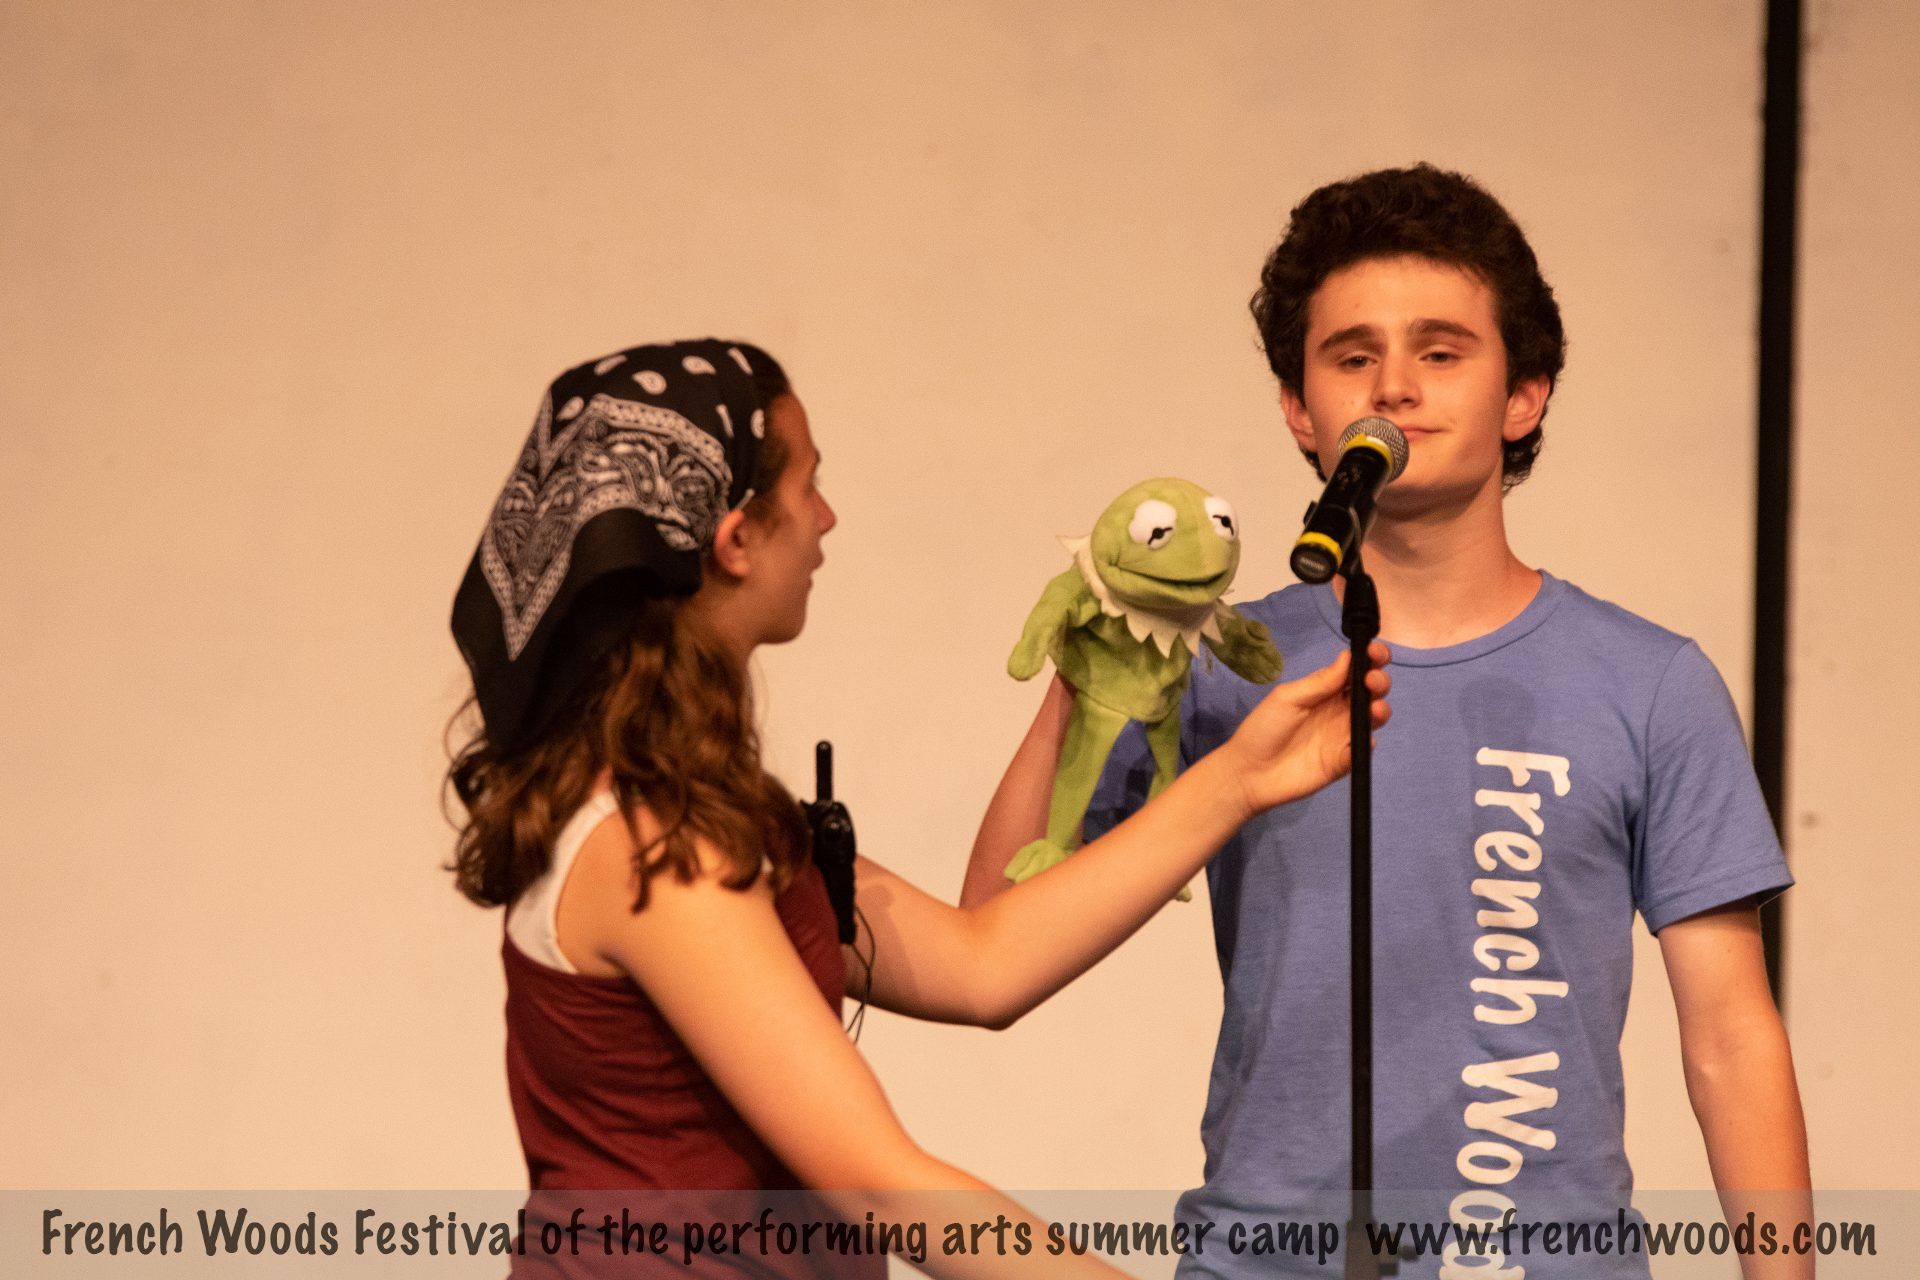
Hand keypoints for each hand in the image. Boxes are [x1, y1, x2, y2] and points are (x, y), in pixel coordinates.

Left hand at [1217, 644, 1390, 816]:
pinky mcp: (1343, 761)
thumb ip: (1319, 682)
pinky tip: (1363, 740)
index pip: (1355, 669)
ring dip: (1381, 710)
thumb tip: (1348, 657)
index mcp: (1326, 690)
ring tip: (1375, 709)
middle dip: (1380, 681)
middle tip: (1372, 681)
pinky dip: (1367, 745)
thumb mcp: (1287, 699)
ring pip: (1374, 719)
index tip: (1374, 651)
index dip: (1370, 658)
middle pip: (1371, 691)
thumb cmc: (1264, 728)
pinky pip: (1362, 752)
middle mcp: (1340, 710)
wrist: (1249, 772)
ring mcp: (1343, 735)